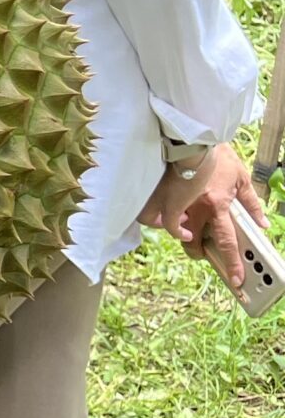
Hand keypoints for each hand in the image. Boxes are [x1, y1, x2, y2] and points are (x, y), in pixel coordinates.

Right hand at [140, 143, 266, 290]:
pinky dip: (158, 219)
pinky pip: (154, 216)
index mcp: (216, 206)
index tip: (236, 279)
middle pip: (192, 243)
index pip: (226, 242)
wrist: (193, 139)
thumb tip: (262, 223)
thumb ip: (252, 204)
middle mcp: (194, 209)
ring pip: (169, 230)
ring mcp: (174, 202)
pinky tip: (163, 215)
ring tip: (182, 230)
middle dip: (197, 252)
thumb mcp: (241, 179)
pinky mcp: (158, 194)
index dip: (231, 263)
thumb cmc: (217, 156)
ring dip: (177, 233)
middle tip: (201, 252)